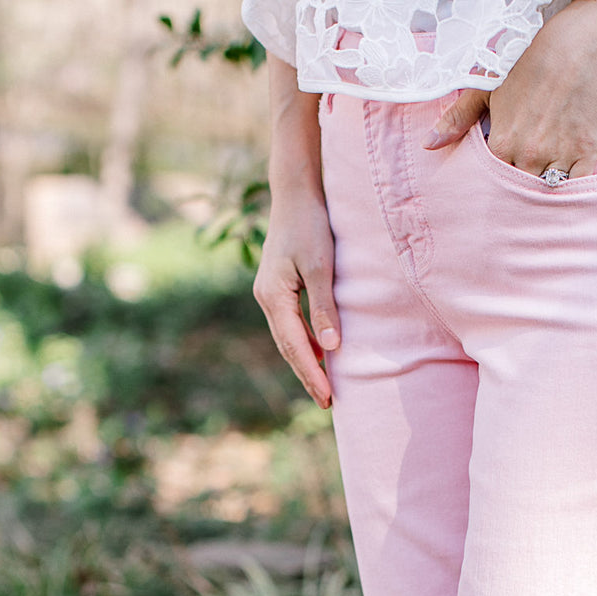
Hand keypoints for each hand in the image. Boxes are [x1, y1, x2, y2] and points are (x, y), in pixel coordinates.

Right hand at [253, 192, 339, 409]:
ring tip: (324, 387)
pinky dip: (304, 343)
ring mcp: (270, 293)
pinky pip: (291, 324)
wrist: (296, 193)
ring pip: (288, 338)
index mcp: (273, 296)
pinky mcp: (279, 287)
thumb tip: (330, 347)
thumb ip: (324, 306)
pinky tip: (319, 353)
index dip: (312, 374)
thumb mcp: (320, 266)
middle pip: (287, 347)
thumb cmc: (311, 225)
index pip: (294, 346)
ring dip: (305, 362)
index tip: (328, 398)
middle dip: (307, 376)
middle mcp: (266, 298)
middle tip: (327, 403)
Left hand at [423, 0, 596, 177]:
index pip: (494, 182)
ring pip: (548, 193)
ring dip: (544, 192)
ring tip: (544, 180)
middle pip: (521, 192)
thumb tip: (427, 146)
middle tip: (523, 182)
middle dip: (520, 191)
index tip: (501, 177)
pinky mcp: (587, 154)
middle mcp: (529, 156)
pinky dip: (572, 189)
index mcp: (501, 144)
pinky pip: (577, 188)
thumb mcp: (486, 86)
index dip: (497, 182)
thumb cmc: (528, 62)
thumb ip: (458, 118)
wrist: (576, 45)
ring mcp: (559, 156)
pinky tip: (567, 181)